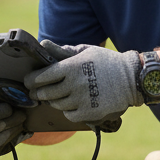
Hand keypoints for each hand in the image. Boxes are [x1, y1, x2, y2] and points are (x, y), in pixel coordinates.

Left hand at [24, 42, 141, 124]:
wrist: (132, 79)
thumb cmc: (106, 62)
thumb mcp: (85, 51)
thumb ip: (62, 51)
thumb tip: (43, 44)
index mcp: (72, 67)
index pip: (41, 77)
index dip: (31, 80)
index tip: (28, 81)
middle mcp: (75, 84)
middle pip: (45, 93)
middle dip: (37, 93)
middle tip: (36, 92)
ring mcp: (82, 100)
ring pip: (56, 105)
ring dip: (53, 101)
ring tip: (56, 96)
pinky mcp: (89, 113)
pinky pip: (68, 115)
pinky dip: (67, 110)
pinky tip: (72, 104)